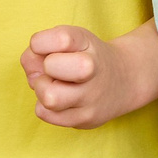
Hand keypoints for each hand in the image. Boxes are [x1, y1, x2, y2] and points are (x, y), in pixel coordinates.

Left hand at [21, 24, 136, 128]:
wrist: (126, 80)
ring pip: (49, 98)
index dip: (41, 43)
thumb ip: (42, 45)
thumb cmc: (87, 56)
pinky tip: (60, 100)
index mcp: (87, 43)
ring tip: (54, 87)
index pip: (59, 38)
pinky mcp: (85, 119)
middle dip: (44, 68)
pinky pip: (46, 115)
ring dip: (42, 91)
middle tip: (53, 71)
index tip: (48, 48)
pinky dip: (45, 107)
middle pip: (52, 67)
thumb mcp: (71, 40)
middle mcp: (92, 68)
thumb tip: (31, 68)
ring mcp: (91, 97)